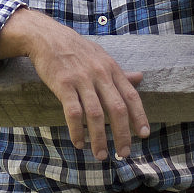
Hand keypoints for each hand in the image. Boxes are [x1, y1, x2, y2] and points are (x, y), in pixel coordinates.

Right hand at [0, 8, 149, 159]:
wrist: (49, 37)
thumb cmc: (78, 50)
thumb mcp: (103, 57)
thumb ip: (120, 72)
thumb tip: (140, 78)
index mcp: (112, 69)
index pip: (131, 96)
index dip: (139, 116)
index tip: (144, 134)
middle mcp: (101, 74)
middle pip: (117, 109)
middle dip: (122, 134)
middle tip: (124, 153)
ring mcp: (82, 79)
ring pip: (95, 114)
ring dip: (99, 138)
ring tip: (101, 155)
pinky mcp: (63, 84)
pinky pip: (73, 112)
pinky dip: (77, 131)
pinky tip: (79, 143)